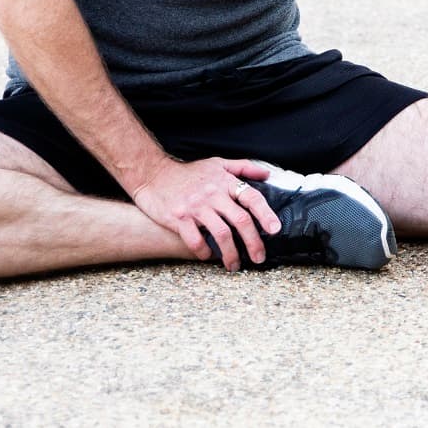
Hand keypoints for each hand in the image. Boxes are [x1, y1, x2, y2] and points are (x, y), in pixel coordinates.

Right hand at [130, 158, 280, 268]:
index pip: (252, 197)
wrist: (153, 174)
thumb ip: (243, 167)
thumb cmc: (188, 172)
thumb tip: (267, 174)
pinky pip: (196, 241)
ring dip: (231, 254)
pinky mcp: (179, 218)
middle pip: (240, 221)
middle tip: (259, 258)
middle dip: (253, 242)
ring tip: (234, 265)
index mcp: (225, 181)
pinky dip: (204, 252)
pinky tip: (209, 257)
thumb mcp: (217, 163)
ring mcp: (196, 207)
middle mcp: (213, 194)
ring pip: (221, 234)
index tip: (275, 230)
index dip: (266, 214)